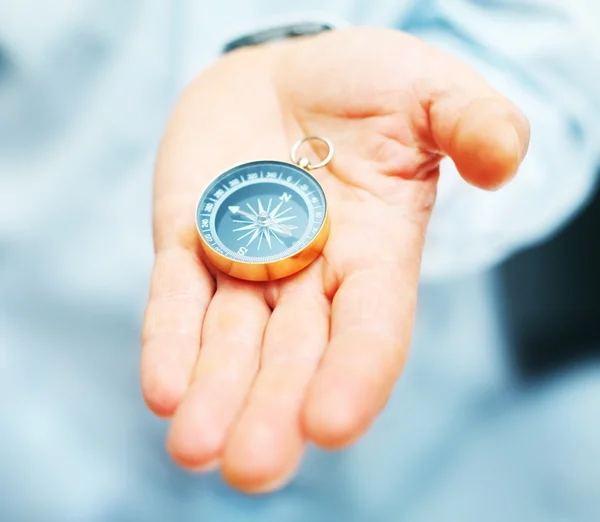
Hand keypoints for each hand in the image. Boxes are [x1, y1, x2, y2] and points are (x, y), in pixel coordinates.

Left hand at [141, 27, 528, 492]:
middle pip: (294, 356)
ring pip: (230, 342)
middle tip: (251, 468)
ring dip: (214, 395)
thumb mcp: (429, 90)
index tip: (331, 424)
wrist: (288, 75)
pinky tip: (163, 391)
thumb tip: (502, 160)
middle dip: (273, 411)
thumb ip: (472, 122)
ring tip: (195, 449)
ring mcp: (247, 262)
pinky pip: (177, 297)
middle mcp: (312, 276)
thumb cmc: (367, 87)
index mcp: (377, 255)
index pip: (372, 328)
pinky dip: (170, 341)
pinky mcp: (189, 240)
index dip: (356, 374)